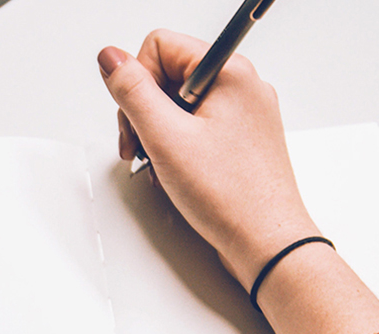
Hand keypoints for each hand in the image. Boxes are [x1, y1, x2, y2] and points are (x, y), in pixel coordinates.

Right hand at [99, 29, 319, 289]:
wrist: (267, 243)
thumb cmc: (232, 196)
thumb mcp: (166, 138)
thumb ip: (132, 91)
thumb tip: (111, 58)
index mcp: (229, 72)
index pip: (160, 45)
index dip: (138, 82)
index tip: (138, 118)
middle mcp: (241, 87)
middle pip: (168, 74)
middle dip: (144, 110)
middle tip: (144, 145)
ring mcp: (242, 114)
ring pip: (179, 104)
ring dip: (158, 133)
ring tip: (161, 164)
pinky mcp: (239, 139)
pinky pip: (195, 128)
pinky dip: (177, 147)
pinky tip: (176, 172)